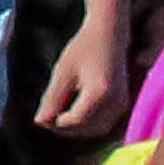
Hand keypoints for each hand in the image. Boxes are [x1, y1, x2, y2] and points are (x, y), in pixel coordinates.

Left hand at [33, 13, 126, 142]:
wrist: (110, 34)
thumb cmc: (83, 48)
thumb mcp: (62, 72)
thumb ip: (52, 99)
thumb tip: (40, 122)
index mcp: (100, 94)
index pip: (74, 121)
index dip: (55, 122)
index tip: (43, 113)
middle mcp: (116, 102)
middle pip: (87, 129)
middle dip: (65, 128)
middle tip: (48, 116)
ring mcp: (123, 104)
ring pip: (97, 129)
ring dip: (77, 127)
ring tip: (59, 113)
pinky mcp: (123, 103)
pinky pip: (104, 123)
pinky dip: (88, 123)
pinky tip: (73, 110)